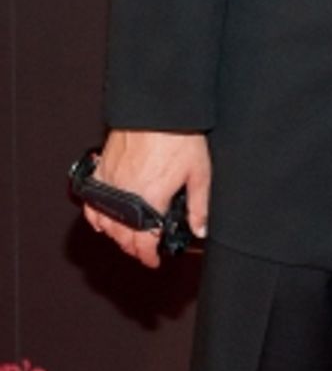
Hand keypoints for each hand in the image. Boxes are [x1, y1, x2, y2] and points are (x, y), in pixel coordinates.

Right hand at [83, 130, 210, 270]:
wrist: (158, 109)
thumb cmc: (179, 136)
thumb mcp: (199, 173)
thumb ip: (200, 205)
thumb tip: (200, 229)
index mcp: (150, 202)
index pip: (144, 243)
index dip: (148, 257)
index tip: (153, 261)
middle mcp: (126, 197)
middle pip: (122, 237)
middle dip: (133, 248)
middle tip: (144, 251)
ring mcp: (110, 184)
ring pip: (105, 223)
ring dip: (115, 235)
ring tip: (127, 237)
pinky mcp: (102, 170)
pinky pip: (92, 202)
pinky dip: (96, 215)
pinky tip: (102, 218)